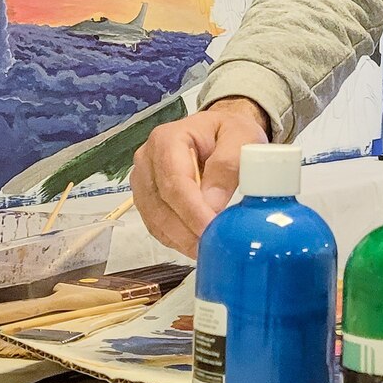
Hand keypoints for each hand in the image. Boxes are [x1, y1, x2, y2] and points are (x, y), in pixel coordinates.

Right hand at [130, 97, 270, 256]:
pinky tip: (195, 245)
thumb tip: (211, 204)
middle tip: (212, 248)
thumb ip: (227, 165)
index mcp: (167, 139)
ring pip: (154, 218)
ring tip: (207, 250)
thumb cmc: (229, 132)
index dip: (191, 210)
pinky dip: (174, 239)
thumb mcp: (240, 138)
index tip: (210, 230)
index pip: (174, 181)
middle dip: (186, 230)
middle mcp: (146, 159)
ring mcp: (143, 180)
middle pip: (159, 204)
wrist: (219, 132)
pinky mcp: (147, 198)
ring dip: (179, 239)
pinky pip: (155, 225)